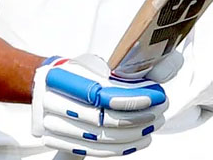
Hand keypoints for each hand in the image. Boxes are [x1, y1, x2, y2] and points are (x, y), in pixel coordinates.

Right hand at [31, 53, 179, 156]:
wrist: (44, 87)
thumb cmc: (75, 72)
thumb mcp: (97, 63)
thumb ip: (128, 67)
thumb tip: (168, 64)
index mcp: (61, 77)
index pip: (102, 94)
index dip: (132, 99)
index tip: (156, 97)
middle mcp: (53, 103)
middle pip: (104, 120)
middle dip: (138, 118)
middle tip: (159, 112)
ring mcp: (53, 125)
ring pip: (101, 139)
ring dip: (133, 135)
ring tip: (152, 126)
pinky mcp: (59, 141)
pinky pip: (95, 151)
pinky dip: (121, 148)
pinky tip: (139, 140)